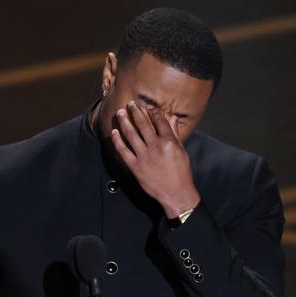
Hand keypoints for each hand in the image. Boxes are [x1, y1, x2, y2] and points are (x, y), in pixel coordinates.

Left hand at [110, 100, 200, 218]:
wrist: (176, 193)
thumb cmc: (181, 172)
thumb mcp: (181, 151)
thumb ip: (175, 133)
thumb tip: (173, 117)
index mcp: (168, 142)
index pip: (159, 121)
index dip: (153, 112)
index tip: (147, 106)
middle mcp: (155, 147)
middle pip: (143, 124)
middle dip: (135, 112)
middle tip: (130, 104)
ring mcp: (144, 157)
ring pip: (131, 135)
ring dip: (124, 122)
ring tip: (120, 113)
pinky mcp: (136, 167)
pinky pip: (123, 151)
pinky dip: (118, 141)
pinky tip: (114, 132)